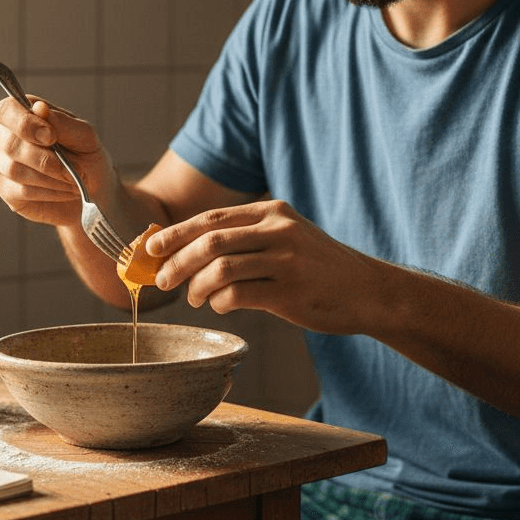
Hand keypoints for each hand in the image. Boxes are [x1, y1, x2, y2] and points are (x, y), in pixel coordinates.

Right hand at [0, 96, 116, 227]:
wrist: (91, 192)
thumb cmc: (85, 158)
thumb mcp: (85, 137)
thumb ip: (63, 122)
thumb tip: (39, 108)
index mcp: (22, 114)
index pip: (6, 110)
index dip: (24, 123)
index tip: (51, 137)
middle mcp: (5, 135)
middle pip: (10, 144)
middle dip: (45, 159)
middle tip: (72, 169)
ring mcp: (0, 163)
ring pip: (14, 169)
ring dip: (50, 178)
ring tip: (72, 181)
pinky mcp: (4, 188)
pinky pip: (20, 191)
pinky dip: (48, 192)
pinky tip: (63, 191)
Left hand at [148, 199, 375, 334]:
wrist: (368, 291)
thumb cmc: (318, 268)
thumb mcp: (286, 237)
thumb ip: (245, 238)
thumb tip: (188, 250)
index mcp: (272, 212)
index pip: (211, 218)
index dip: (175, 233)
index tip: (150, 249)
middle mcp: (278, 230)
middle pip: (209, 241)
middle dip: (176, 262)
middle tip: (162, 281)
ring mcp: (286, 261)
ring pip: (220, 268)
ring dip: (196, 287)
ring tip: (193, 299)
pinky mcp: (290, 292)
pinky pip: (238, 296)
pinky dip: (220, 303)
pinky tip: (220, 306)